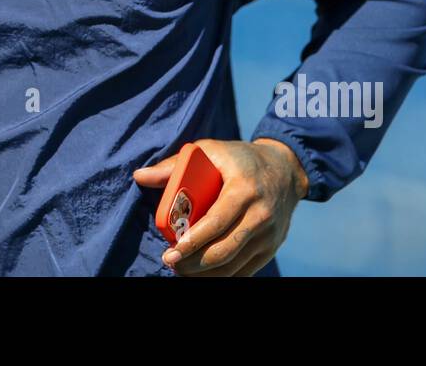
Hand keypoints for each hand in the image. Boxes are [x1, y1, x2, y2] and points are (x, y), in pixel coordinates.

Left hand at [132, 138, 307, 276]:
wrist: (285, 169)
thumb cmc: (239, 158)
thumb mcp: (210, 151)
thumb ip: (174, 165)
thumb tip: (140, 176)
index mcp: (244, 189)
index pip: (217, 222)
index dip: (193, 241)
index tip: (172, 252)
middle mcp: (261, 214)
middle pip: (225, 249)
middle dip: (194, 262)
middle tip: (171, 262)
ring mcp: (268, 234)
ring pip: (234, 265)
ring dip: (205, 273)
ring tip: (182, 270)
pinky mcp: (271, 247)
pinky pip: (245, 271)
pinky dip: (222, 276)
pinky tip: (203, 274)